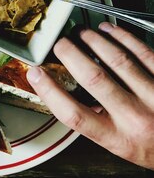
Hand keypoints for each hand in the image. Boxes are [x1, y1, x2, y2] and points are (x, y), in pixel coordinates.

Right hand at [26, 22, 153, 168]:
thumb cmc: (152, 145)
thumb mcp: (117, 143)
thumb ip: (94, 122)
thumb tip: (64, 94)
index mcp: (117, 138)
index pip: (74, 114)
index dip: (49, 91)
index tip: (35, 74)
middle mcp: (136, 118)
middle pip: (94, 79)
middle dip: (71, 54)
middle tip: (60, 44)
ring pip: (118, 61)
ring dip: (95, 41)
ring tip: (82, 33)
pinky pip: (143, 52)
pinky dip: (123, 37)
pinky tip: (109, 31)